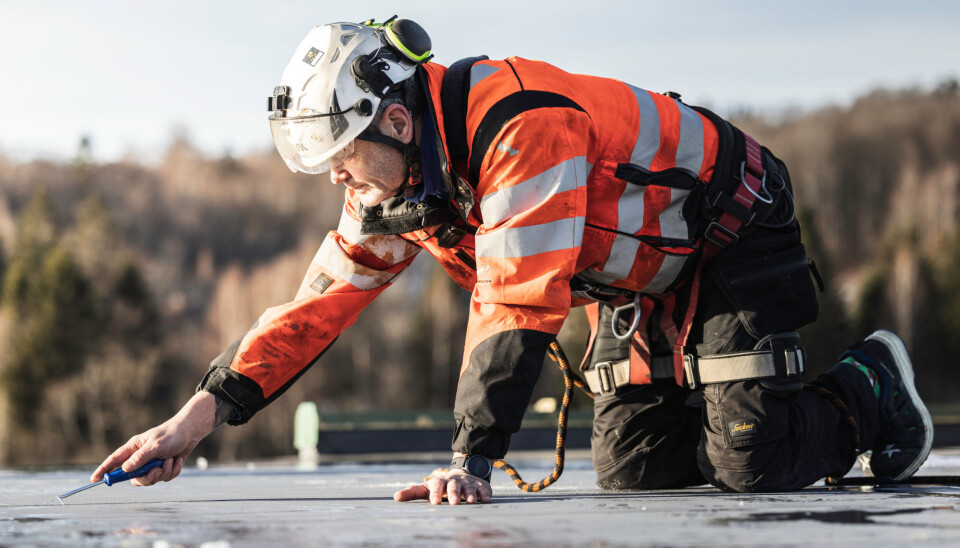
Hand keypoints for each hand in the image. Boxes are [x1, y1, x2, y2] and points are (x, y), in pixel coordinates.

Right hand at [91, 391, 218, 485]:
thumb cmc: (172, 434)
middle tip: (157, 469)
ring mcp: (151, 464)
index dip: (104, 470)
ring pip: (150, 480)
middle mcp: (140, 457)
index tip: (94, 479)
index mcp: (134, 448)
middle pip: (133, 477)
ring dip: (163, 472)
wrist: (191, 432)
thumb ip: (141, 458)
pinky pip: (164, 478)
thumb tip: (125, 469)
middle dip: (147, 477)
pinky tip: (177, 460)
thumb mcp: (156, 445)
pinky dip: (173, 471)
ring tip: (171, 460)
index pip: (114, 460)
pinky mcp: (162, 468)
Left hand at [394, 468, 491, 504]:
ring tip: (469, 503)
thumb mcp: (426, 488)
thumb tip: (395, 497)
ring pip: (469, 488)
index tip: (434, 503)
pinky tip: (486, 501)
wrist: (463, 474)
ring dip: (470, 495)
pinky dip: (485, 494)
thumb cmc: (441, 486)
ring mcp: (468, 483)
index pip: (436, 486)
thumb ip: (412, 492)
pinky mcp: (480, 486)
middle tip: (453, 504)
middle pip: (453, 487)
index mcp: (440, 482)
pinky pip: (483, 489)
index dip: (435, 493)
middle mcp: (454, 481)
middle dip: (453, 494)